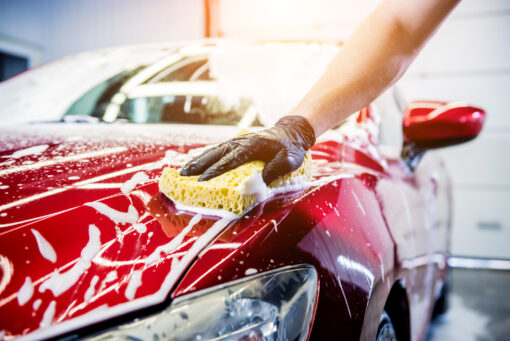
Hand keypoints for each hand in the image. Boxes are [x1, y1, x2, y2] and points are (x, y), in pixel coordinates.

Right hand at [180, 116, 315, 184]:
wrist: (291, 132)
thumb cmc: (290, 149)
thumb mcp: (289, 160)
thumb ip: (275, 169)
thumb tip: (259, 182)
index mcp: (252, 146)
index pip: (230, 160)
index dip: (216, 171)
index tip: (203, 180)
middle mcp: (240, 142)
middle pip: (215, 154)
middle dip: (199, 166)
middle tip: (183, 176)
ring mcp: (237, 142)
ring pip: (213, 152)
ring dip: (198, 162)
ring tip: (183, 173)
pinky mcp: (236, 144)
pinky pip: (217, 151)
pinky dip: (205, 158)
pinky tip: (196, 166)